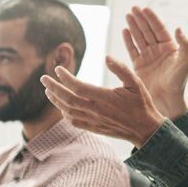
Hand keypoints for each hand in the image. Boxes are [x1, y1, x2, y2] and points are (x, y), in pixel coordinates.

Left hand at [42, 58, 166, 146]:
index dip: (65, 77)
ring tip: (48, 91)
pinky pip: (73, 121)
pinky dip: (63, 113)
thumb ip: (121, 68)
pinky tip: (61, 106)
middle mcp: (95, 110)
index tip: (58, 69)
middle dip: (52, 88)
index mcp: (104, 97)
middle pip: (67, 98)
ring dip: (55, 100)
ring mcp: (93, 120)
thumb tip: (107, 57)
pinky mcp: (93, 127)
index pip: (77, 86)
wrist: (144, 129)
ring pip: (67, 110)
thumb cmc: (141, 104)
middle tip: (43, 78)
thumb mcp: (136, 82)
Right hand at [121, 6, 187, 119]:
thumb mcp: (185, 62)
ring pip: (140, 38)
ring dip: (134, 27)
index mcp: (170, 48)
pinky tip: (125, 31)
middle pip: (148, 31)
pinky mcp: (139, 65)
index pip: (159, 29)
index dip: (152, 19)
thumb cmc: (179, 82)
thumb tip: (178, 28)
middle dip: (141, 20)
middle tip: (133, 8)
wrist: (167, 100)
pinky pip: (133, 50)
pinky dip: (128, 40)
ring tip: (128, 16)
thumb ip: (184, 44)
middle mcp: (159, 51)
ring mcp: (148, 57)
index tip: (145, 9)